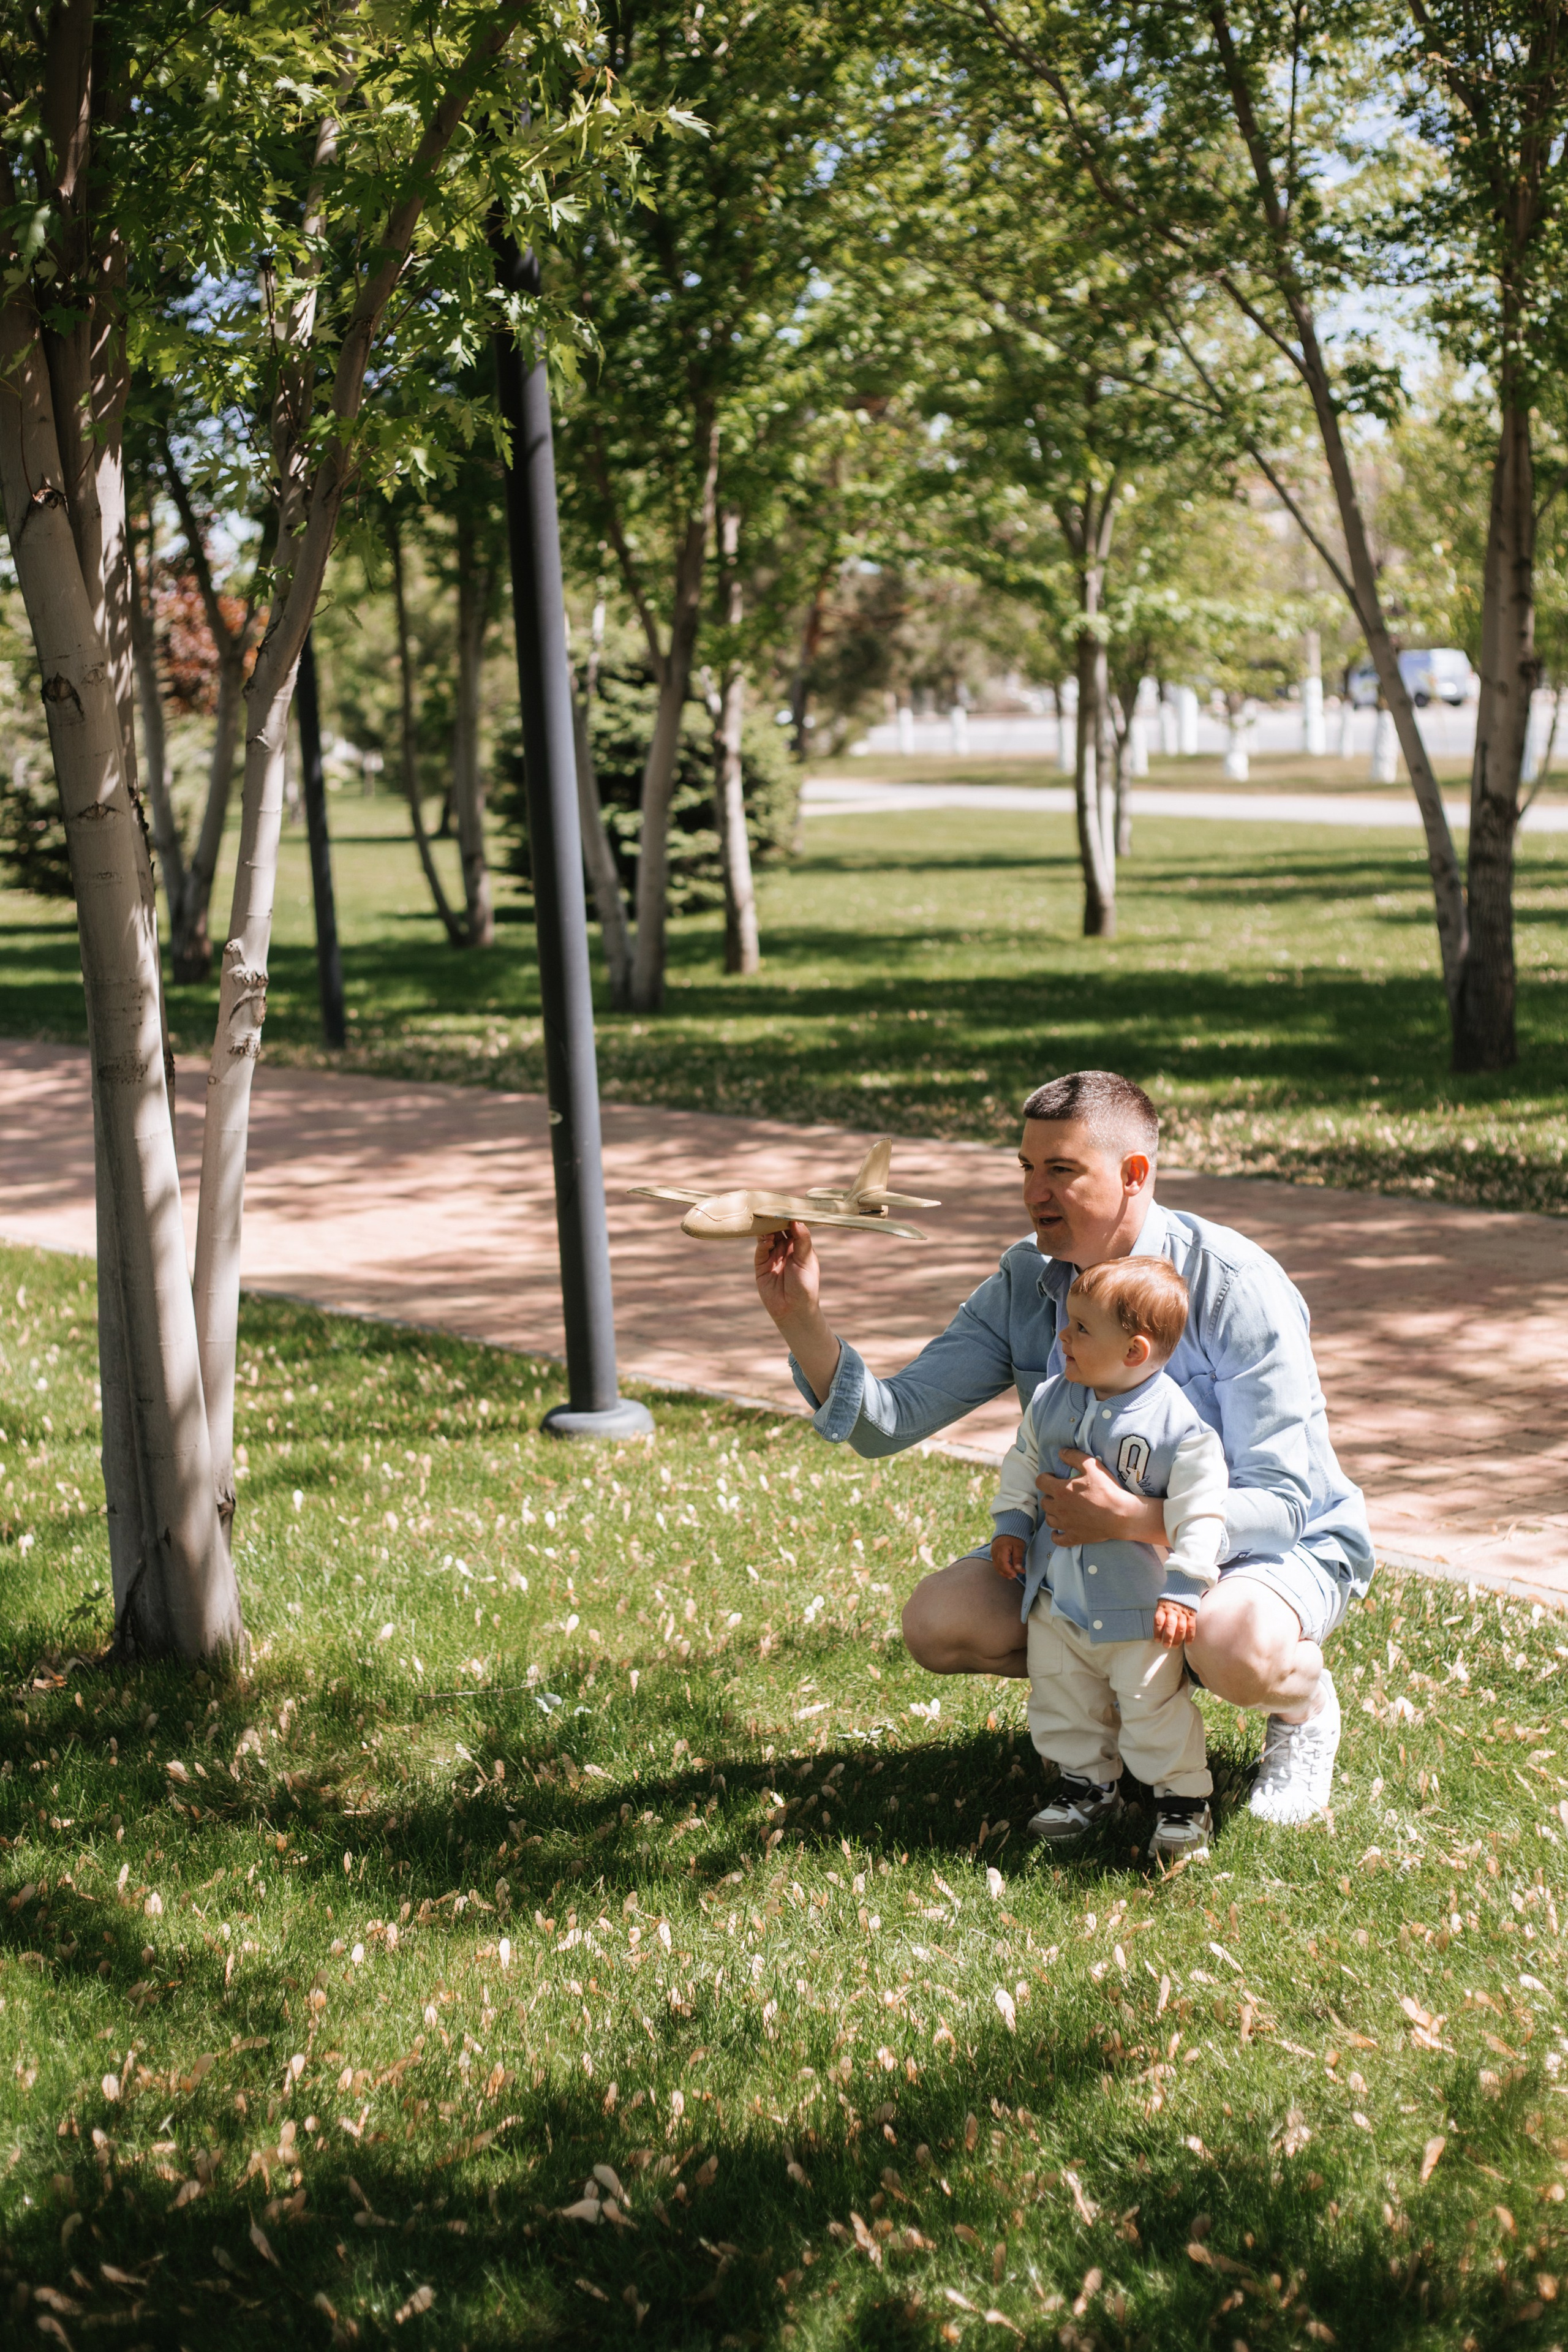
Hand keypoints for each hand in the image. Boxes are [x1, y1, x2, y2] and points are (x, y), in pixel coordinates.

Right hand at [755, 1219, 819, 1329]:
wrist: (794, 1310)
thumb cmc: (806, 1285)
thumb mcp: (807, 1260)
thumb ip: (802, 1240)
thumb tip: (797, 1220)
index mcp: (799, 1245)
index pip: (792, 1225)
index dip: (789, 1216)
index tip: (785, 1204)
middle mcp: (785, 1248)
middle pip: (777, 1228)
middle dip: (774, 1219)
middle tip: (771, 1208)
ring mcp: (772, 1256)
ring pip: (766, 1237)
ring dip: (766, 1230)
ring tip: (766, 1223)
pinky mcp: (761, 1265)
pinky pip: (760, 1250)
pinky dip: (761, 1244)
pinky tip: (766, 1240)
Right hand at [990, 1534, 1026, 1582]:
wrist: (1008, 1528)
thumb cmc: (1015, 1537)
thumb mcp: (1019, 1547)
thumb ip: (1018, 1559)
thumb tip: (1018, 1570)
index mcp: (1001, 1549)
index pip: (1003, 1564)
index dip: (1009, 1571)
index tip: (1016, 1575)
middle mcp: (995, 1551)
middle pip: (999, 1566)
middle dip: (1007, 1573)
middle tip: (1015, 1576)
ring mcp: (993, 1552)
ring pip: (996, 1566)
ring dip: (1003, 1572)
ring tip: (1011, 1575)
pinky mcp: (993, 1553)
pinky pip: (995, 1563)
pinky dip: (1001, 1568)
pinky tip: (1007, 1571)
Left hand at [1035, 1450, 1167, 1547]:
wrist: (1121, 1514)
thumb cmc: (1107, 1489)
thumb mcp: (1092, 1465)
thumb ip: (1074, 1456)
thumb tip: (1060, 1452)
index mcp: (1060, 1490)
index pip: (1040, 1482)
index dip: (1045, 1477)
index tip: (1054, 1477)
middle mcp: (1059, 1508)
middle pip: (1044, 1501)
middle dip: (1050, 1495)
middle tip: (1061, 1493)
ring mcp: (1065, 1524)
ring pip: (1049, 1519)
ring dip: (1053, 1513)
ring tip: (1062, 1509)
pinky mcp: (1074, 1537)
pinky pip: (1057, 1539)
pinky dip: (1056, 1535)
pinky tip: (1058, 1531)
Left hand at [1153, 1598, 1197, 1647]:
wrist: (1184, 1585)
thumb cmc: (1170, 1597)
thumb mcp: (1162, 1602)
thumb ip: (1161, 1614)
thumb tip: (1159, 1629)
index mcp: (1163, 1607)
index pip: (1158, 1621)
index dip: (1157, 1632)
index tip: (1157, 1640)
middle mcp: (1172, 1611)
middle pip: (1170, 1626)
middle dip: (1168, 1638)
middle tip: (1166, 1646)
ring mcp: (1183, 1613)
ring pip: (1181, 1628)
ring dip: (1178, 1639)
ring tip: (1174, 1646)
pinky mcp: (1191, 1614)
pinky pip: (1191, 1626)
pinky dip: (1190, 1636)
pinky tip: (1187, 1643)